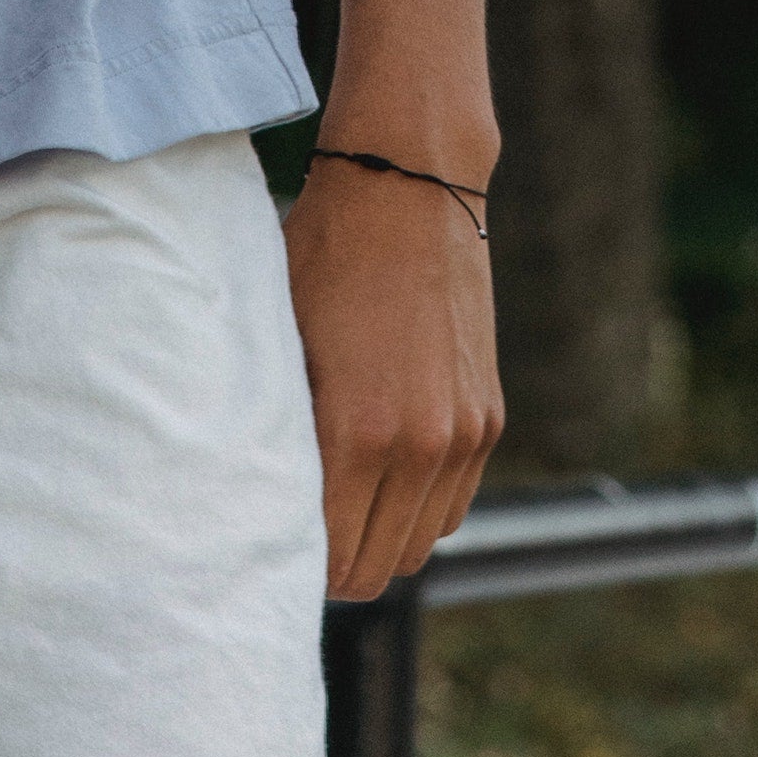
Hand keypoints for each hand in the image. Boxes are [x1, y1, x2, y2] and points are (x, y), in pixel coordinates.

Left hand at [286, 153, 500, 603]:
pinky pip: (453, 507)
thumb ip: (285, 434)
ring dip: (384, 545)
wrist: (410, 185)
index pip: (334, 555)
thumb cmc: (326, 255)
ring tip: (349, 522)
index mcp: (360, 432)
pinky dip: (421, 513)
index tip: (279, 559)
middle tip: (309, 554)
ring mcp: (462, 435)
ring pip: (421, 546)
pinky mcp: (488, 420)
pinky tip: (388, 487)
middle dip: (343, 571)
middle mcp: (421, 445)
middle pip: (381, 567)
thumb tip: (269, 506)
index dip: (304, 570)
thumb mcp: (284, 343)